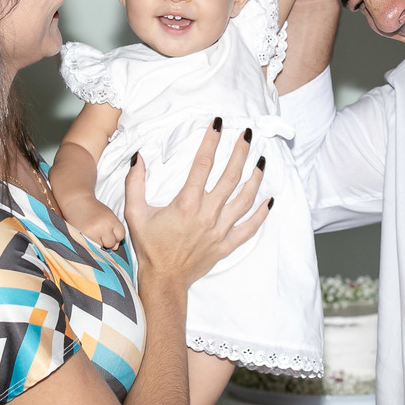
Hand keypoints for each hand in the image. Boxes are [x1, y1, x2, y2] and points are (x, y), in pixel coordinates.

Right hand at [60, 193, 125, 250]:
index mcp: (111, 220)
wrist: (77, 202)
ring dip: (98, 243)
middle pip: (112, 243)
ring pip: (101, 247)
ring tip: (92, 234)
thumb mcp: (108, 215)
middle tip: (99, 232)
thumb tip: (115, 247)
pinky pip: (91, 248)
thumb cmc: (94, 209)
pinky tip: (88, 237)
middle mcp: (103, 227)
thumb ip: (114, 230)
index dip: (116, 235)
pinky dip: (90, 245)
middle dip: (107, 240)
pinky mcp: (82, 238)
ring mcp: (92, 233)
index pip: (121, 235)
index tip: (109, 231)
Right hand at [123, 120, 269, 285]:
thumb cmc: (149, 246)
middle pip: (230, 177)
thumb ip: (135, 184)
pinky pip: (250, 228)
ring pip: (244, 199)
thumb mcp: (135, 214)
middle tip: (248, 134)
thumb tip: (139, 157)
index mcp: (186, 204)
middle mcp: (207, 215)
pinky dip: (261, 214)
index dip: (211, 141)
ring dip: (255, 178)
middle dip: (240, 153)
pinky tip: (269, 200)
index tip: (218, 124)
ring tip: (262, 161)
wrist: (164, 280)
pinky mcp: (227, 244)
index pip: (202, 165)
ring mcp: (220, 230)